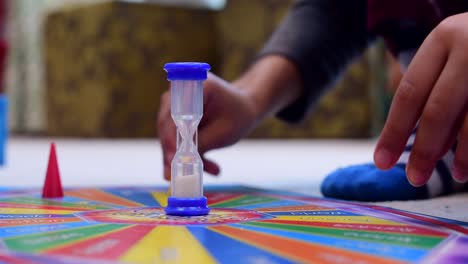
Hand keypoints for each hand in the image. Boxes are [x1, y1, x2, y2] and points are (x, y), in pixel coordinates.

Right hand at [157, 73, 258, 179]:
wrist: (245, 108)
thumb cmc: (238, 116)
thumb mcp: (223, 133)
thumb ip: (199, 145)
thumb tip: (174, 165)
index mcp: (194, 85)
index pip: (174, 113)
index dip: (170, 136)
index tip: (173, 157)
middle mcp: (179, 91)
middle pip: (166, 126)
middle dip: (173, 153)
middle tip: (177, 175)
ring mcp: (174, 104)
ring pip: (168, 136)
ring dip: (183, 157)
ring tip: (203, 173)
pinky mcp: (175, 118)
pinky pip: (174, 140)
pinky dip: (188, 155)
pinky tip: (210, 168)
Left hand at [374, 13, 467, 185]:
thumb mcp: (450, 55)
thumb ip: (431, 89)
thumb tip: (413, 144)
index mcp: (442, 39)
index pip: (409, 93)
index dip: (393, 132)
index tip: (381, 162)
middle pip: (438, 109)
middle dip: (424, 150)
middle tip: (414, 178)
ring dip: (464, 154)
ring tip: (459, 176)